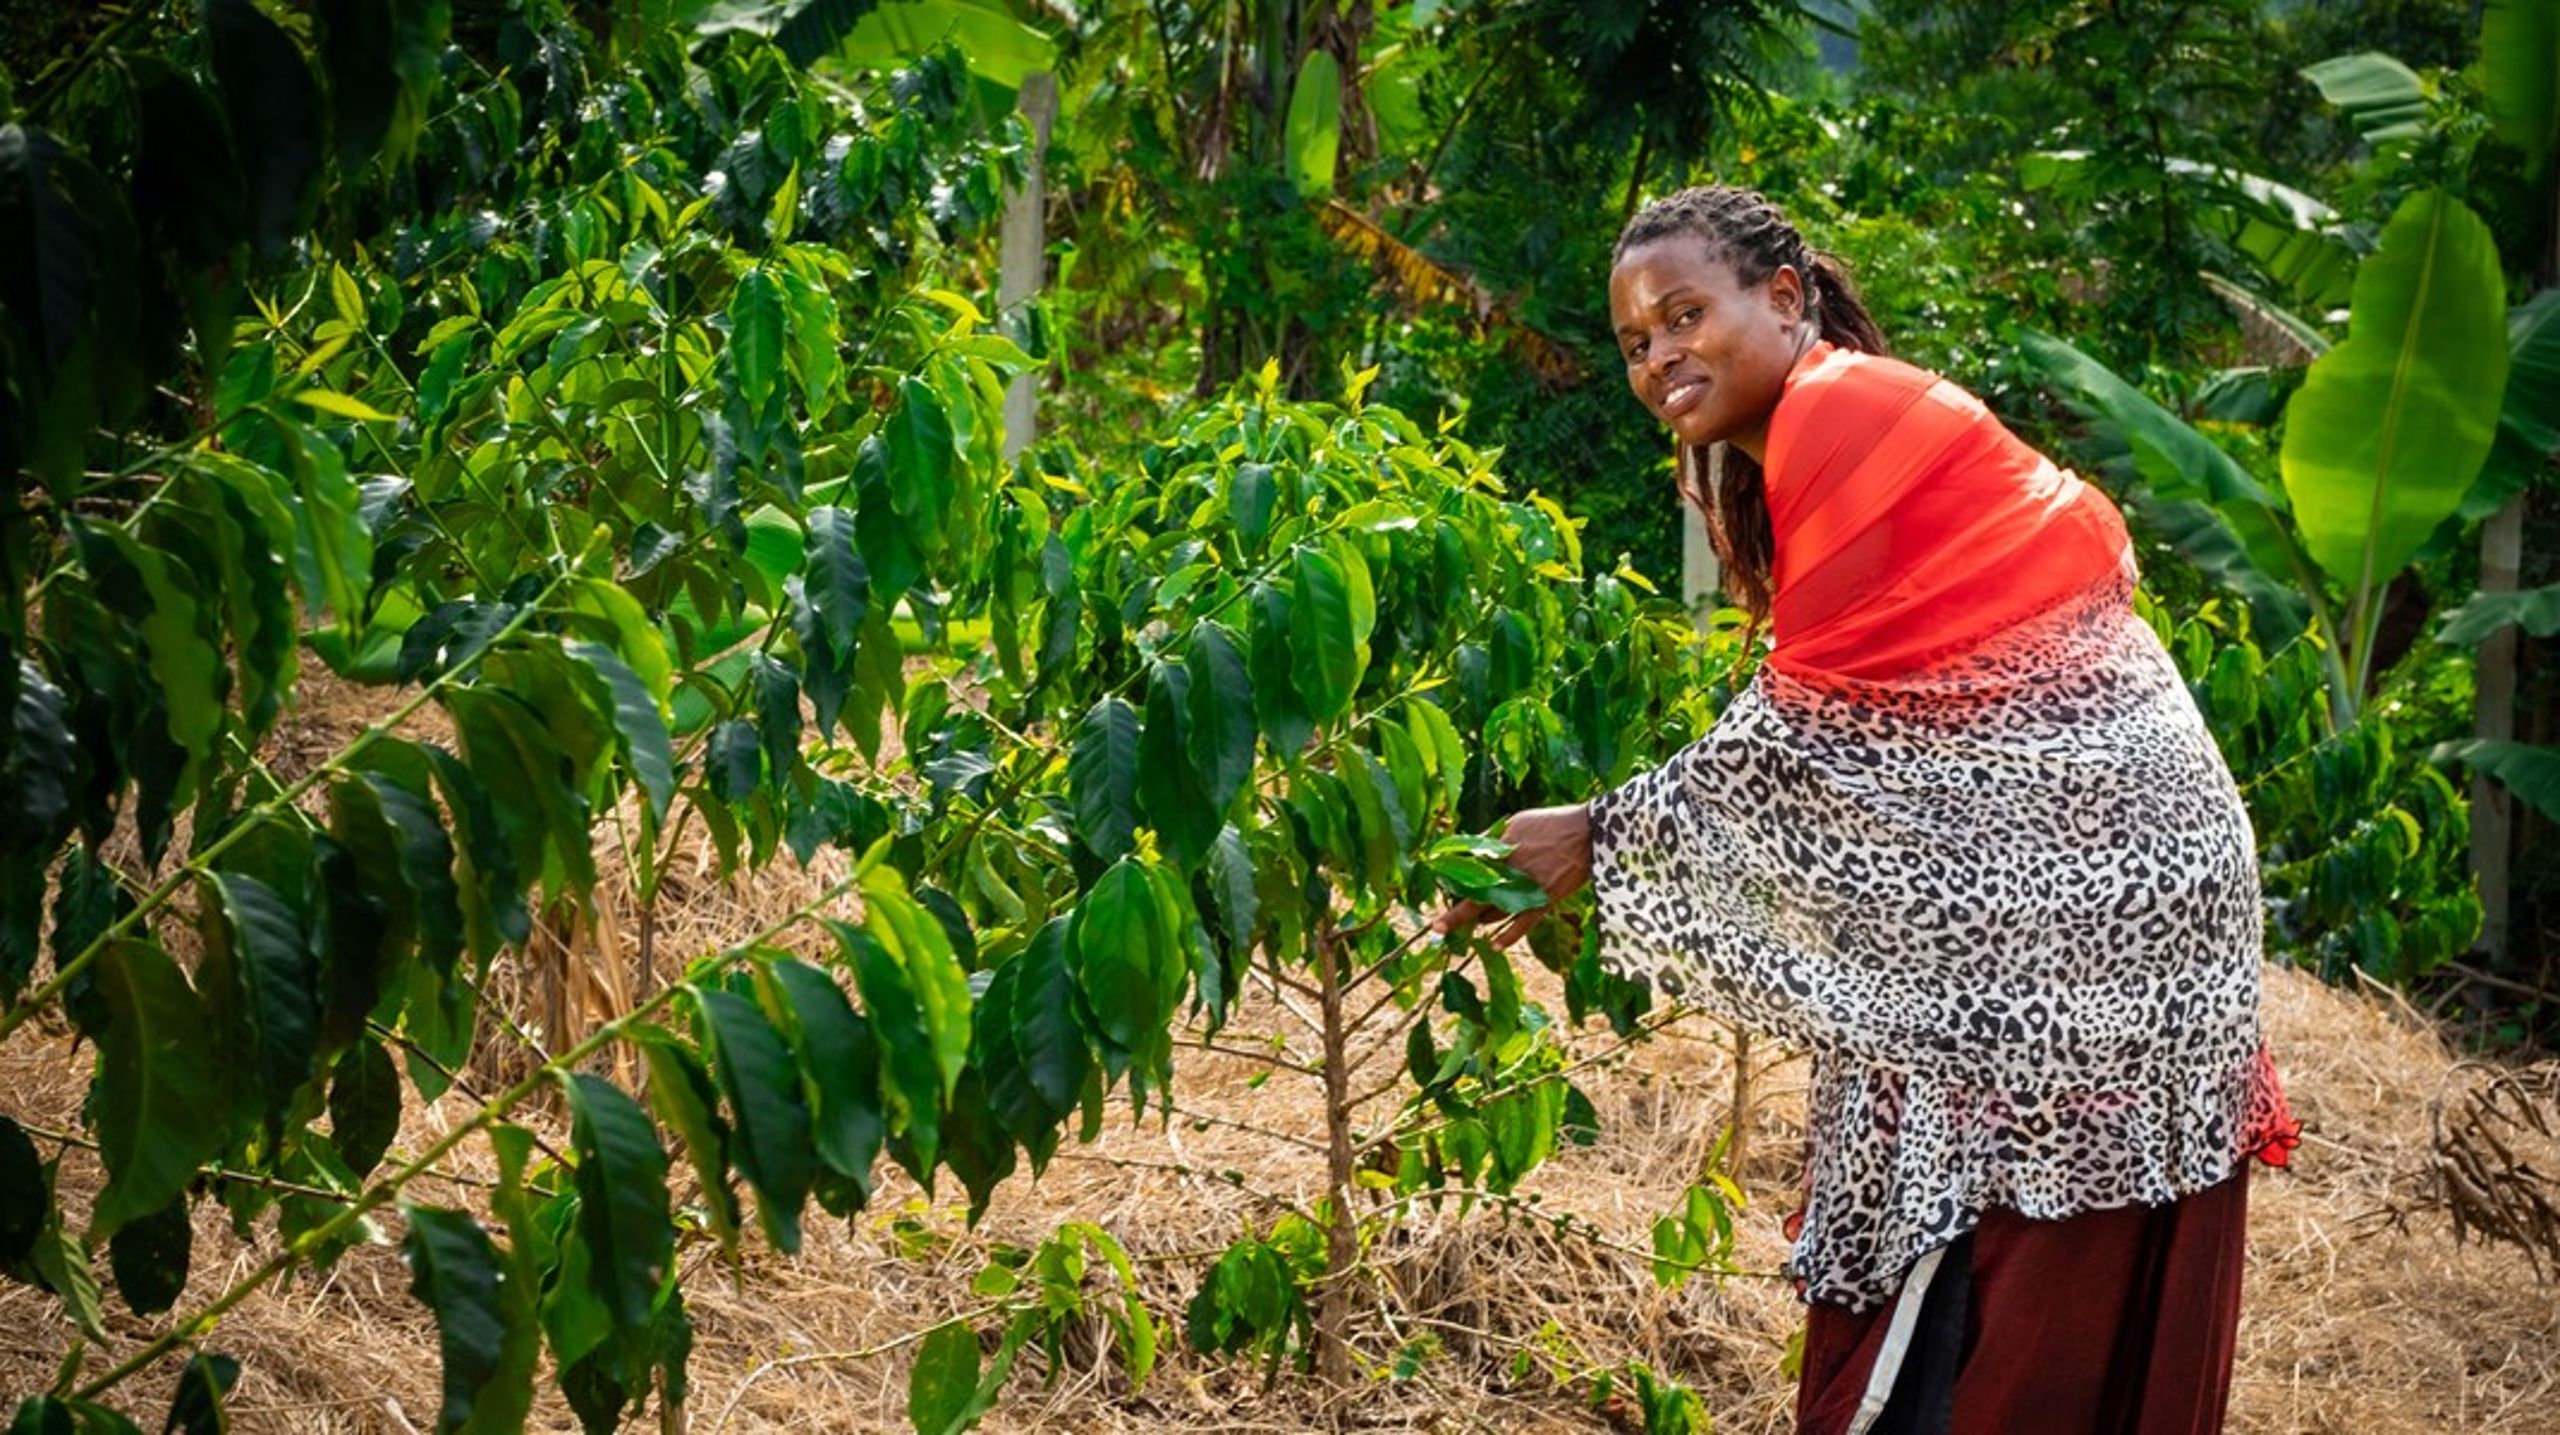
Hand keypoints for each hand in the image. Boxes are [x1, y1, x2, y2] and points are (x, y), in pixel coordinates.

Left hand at [1430, 803, 1592, 949]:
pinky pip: (1522, 926)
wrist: (1587, 834)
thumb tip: (1472, 847)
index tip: (1441, 890)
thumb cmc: (1551, 823)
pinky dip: (1507, 936)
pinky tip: (1494, 945)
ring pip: (1494, 913)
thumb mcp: (1516, 822)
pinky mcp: (1543, 902)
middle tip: (1437, 927)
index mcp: (1499, 852)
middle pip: (1473, 900)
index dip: (1451, 884)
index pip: (1465, 874)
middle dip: (1454, 915)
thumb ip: (1493, 837)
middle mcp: (1508, 874)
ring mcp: (1525, 890)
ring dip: (1480, 919)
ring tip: (1473, 920)